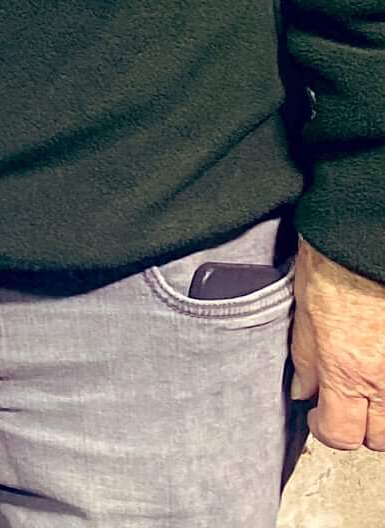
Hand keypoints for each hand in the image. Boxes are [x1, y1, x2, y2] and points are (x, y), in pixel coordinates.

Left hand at [292, 241, 384, 448]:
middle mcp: (383, 380)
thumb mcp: (303, 315)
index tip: (318, 414)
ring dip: (383, 412)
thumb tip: (302, 392)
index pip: (339, 433)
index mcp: (345, 371)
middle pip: (378, 438)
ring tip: (366, 388)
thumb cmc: (330, 267)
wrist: (362, 241)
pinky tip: (380, 370)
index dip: (325, 429)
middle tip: (345, 402)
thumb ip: (304, 360)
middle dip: (359, 427)